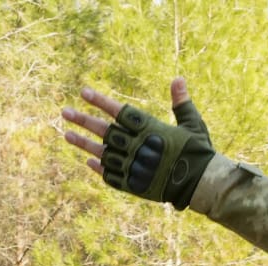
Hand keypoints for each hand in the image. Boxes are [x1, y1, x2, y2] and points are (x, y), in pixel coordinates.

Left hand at [62, 77, 215, 209]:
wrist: (201, 185)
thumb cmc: (198, 152)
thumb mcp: (192, 124)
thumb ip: (181, 103)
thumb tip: (178, 79)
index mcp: (151, 129)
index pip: (120, 112)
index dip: (101, 101)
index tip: (84, 93)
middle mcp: (138, 146)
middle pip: (105, 131)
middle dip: (84, 120)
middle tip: (65, 112)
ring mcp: (134, 166)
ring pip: (103, 153)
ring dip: (84, 144)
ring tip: (66, 134)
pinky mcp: (135, 185)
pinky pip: (112, 176)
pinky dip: (100, 169)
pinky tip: (89, 162)